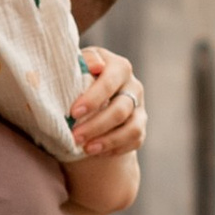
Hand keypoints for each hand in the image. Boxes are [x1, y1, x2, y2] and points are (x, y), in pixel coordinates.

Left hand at [70, 44, 146, 158]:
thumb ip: (84, 62)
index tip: (73, 113)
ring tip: (86, 149)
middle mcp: (133, 86)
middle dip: (96, 125)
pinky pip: (135, 140)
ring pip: (132, 128)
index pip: (109, 82)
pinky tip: (96, 151)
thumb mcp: (79, 64)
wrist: (93, 92)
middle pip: (120, 109)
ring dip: (108, 141)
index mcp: (119, 67)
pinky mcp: (140, 125)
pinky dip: (116, 148)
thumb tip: (96, 66)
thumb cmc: (82, 75)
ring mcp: (139, 107)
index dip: (92, 99)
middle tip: (75, 136)